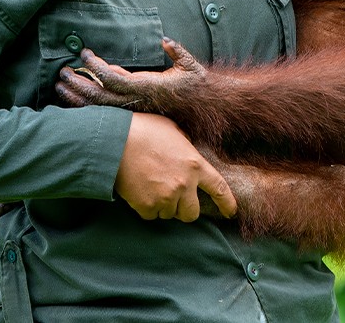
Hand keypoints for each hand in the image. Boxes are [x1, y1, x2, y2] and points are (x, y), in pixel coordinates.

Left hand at [55, 38, 204, 110]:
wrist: (200, 103)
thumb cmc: (192, 81)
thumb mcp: (188, 64)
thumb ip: (176, 51)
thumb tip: (165, 41)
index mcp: (145, 87)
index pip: (114, 79)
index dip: (96, 67)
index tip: (85, 54)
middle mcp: (135, 101)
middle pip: (99, 96)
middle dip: (79, 83)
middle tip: (63, 71)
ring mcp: (131, 108)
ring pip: (98, 106)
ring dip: (77, 96)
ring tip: (59, 86)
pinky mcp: (129, 111)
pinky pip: (103, 111)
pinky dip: (84, 105)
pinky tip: (70, 100)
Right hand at [115, 113, 236, 221]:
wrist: (114, 140)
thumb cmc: (143, 129)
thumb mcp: (173, 130)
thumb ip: (186, 146)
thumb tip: (188, 152)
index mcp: (195, 164)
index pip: (219, 188)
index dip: (227, 203)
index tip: (230, 212)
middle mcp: (184, 184)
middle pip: (192, 213)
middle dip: (184, 209)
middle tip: (172, 197)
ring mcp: (166, 197)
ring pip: (169, 214)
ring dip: (162, 205)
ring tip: (150, 184)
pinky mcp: (147, 206)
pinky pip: (150, 215)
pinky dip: (146, 207)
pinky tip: (139, 189)